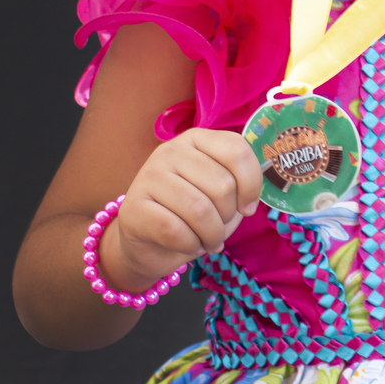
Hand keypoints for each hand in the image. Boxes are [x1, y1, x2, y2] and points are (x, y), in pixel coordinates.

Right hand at [101, 128, 261, 291]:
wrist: (147, 242)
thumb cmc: (191, 214)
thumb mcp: (220, 194)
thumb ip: (238, 184)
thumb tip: (249, 201)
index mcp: (196, 139)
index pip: (237, 151)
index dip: (251, 184)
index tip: (248, 208)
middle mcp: (170, 150)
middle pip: (222, 185)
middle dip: (228, 217)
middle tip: (219, 228)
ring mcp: (148, 175)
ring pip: (199, 209)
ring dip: (212, 235)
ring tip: (209, 241)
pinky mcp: (133, 206)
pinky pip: (174, 230)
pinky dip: (190, 245)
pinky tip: (189, 244)